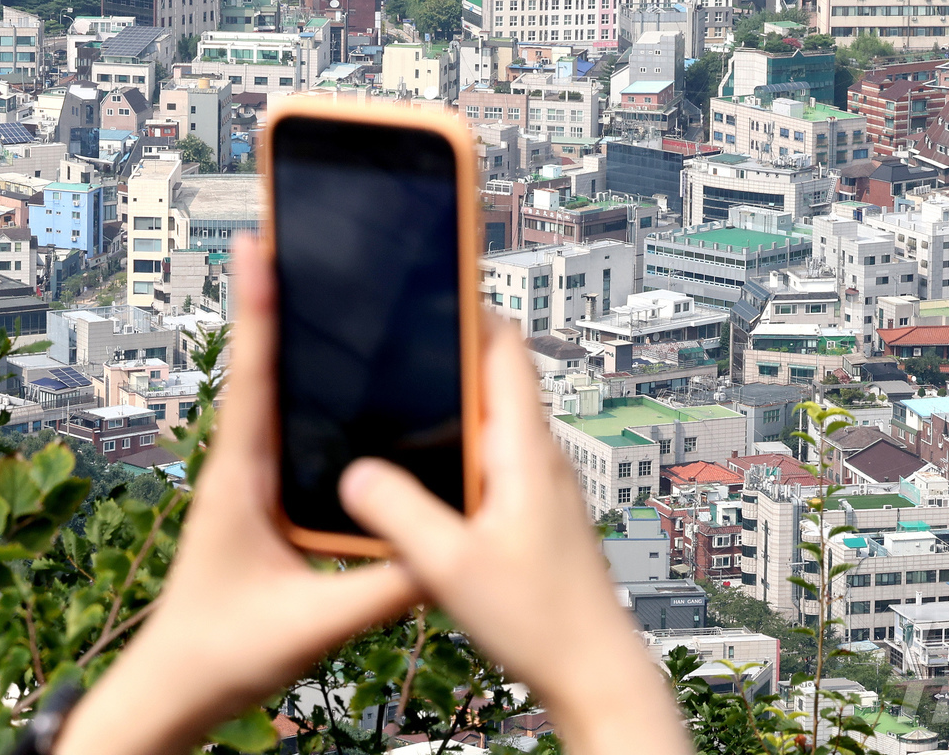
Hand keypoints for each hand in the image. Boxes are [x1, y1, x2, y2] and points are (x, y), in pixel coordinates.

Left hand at [55, 237, 421, 754]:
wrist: (176, 689)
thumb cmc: (222, 652)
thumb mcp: (312, 624)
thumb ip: (382, 588)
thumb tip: (448, 548)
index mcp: (241, 480)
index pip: (254, 380)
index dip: (259, 310)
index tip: (259, 245)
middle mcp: (242, 468)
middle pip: (265, 368)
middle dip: (279, 300)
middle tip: (293, 237)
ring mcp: (252, 482)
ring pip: (277, 396)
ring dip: (291, 339)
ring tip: (315, 284)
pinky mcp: (266, 501)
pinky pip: (292, 431)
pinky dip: (307, 390)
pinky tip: (338, 383)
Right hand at [341, 323, 693, 754]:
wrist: (593, 670)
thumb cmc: (541, 619)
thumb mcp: (451, 565)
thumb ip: (399, 513)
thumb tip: (355, 472)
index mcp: (524, 451)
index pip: (504, 350)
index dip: (470, 309)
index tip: (436, 278)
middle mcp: (540, 458)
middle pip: (497, 378)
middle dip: (452, 350)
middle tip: (402, 333)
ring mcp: (541, 486)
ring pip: (495, 420)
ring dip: (456, 401)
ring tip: (404, 394)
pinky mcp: (536, 515)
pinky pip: (495, 459)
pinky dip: (462, 446)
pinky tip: (428, 473)